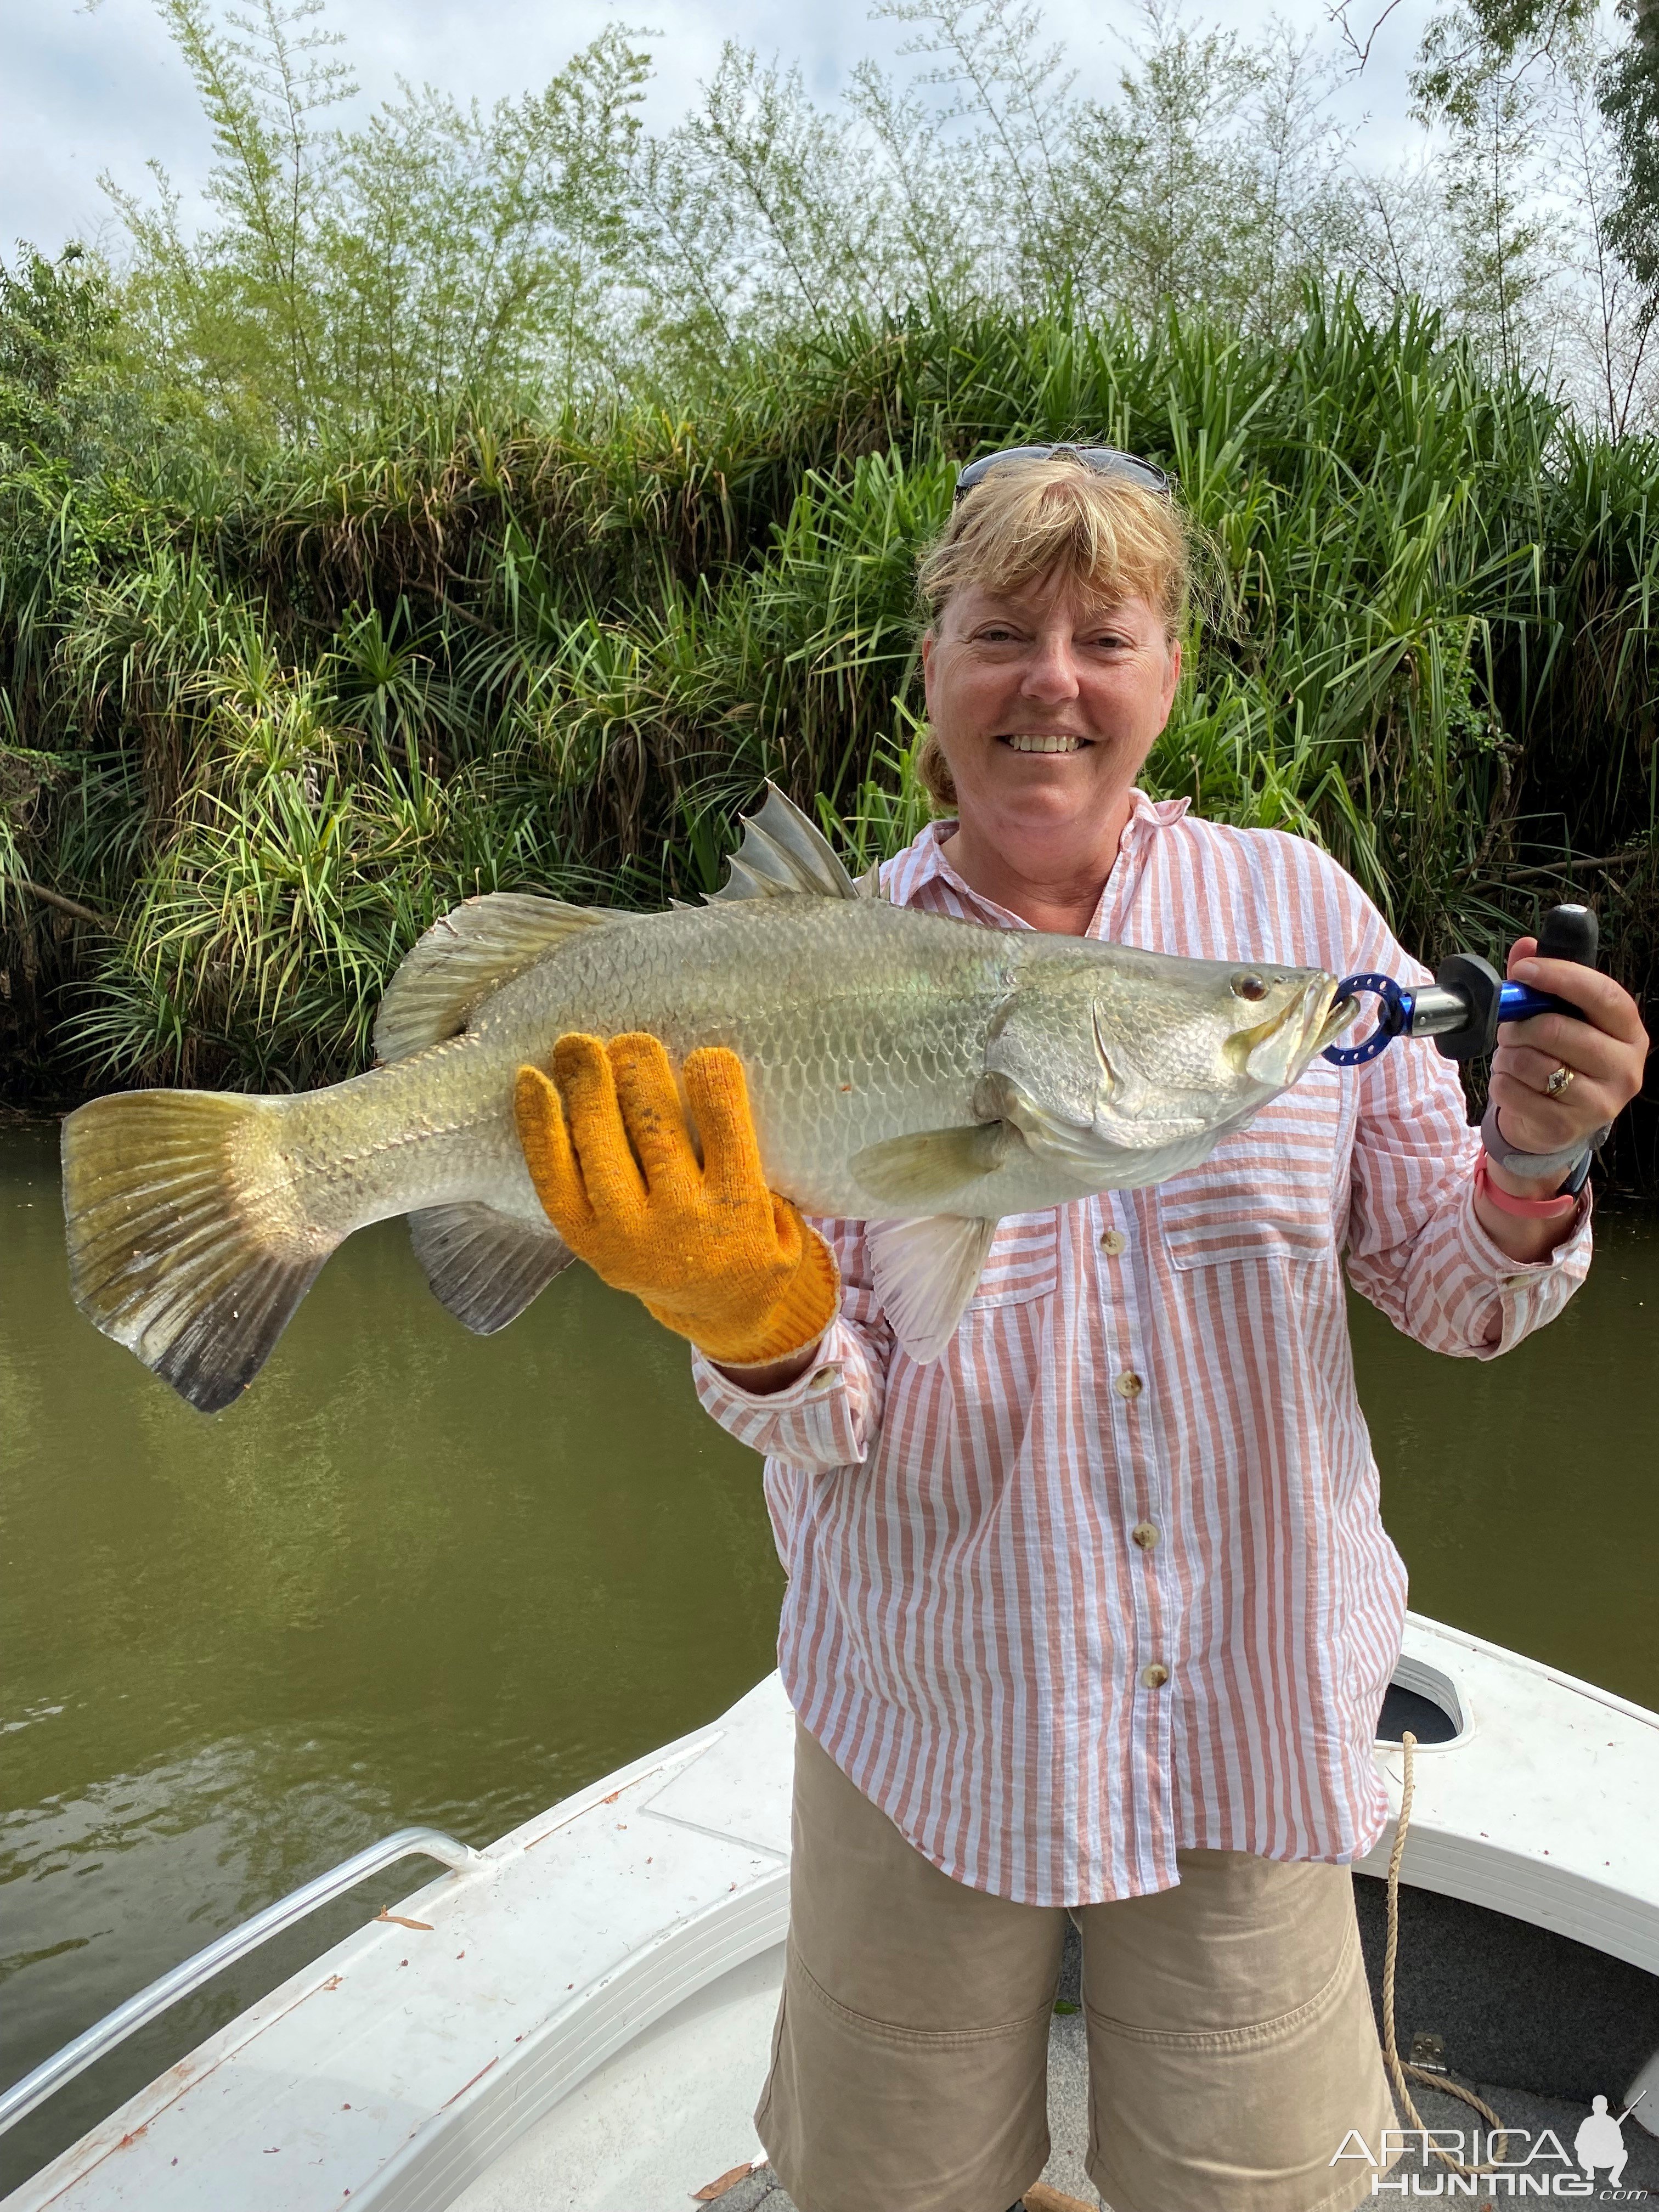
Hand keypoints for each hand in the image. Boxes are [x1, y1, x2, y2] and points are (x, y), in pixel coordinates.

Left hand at [514, 1031, 839, 1366]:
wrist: (720, 1313)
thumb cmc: (753, 1240)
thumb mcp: (784, 1211)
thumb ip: (762, 1160)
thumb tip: (716, 1082)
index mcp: (738, 1208)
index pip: (724, 1124)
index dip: (711, 1077)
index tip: (705, 1054)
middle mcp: (681, 1221)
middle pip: (654, 1128)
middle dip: (640, 1071)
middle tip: (633, 1040)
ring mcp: (626, 1234)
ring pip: (599, 1146)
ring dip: (586, 1086)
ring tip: (577, 1045)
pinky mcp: (585, 1240)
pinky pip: (554, 1176)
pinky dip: (538, 1126)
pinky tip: (532, 1082)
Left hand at [1487, 937, 1649, 1184]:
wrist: (1553, 1121)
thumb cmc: (1559, 1058)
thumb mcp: (1556, 1017)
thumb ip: (1542, 982)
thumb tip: (1525, 945)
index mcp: (1629, 1032)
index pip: (1603, 995)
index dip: (1561, 978)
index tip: (1524, 971)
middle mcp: (1625, 1068)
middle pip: (1558, 1030)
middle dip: (1521, 1025)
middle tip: (1511, 1028)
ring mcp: (1600, 1103)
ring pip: (1532, 1063)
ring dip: (1508, 1056)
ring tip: (1513, 1058)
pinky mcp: (1566, 1128)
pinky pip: (1514, 1092)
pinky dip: (1501, 1083)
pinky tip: (1512, 1083)